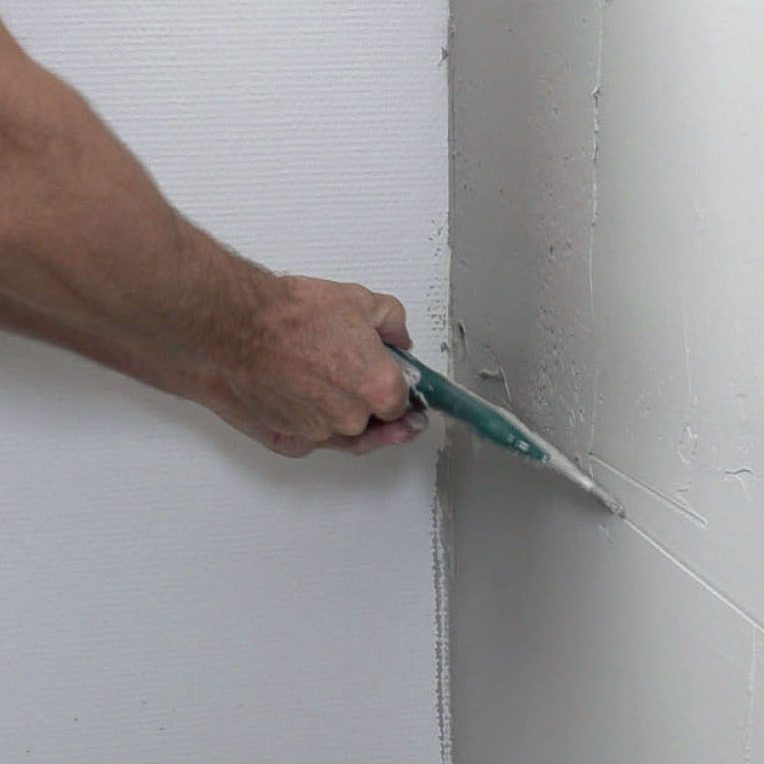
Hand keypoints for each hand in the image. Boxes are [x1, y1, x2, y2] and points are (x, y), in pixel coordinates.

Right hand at [203, 273, 428, 456]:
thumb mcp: (360, 301)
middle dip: (368, 401)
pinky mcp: (289, 436)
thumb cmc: (295, 315)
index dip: (395, 391)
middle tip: (356, 378)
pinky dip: (312, 418)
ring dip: (339, 411)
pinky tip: (308, 395)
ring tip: (327, 382)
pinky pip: (312, 434)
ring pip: (341, 429)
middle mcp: (351, 418)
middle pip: (372, 421)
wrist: (241, 325)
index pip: (401, 404)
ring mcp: (319, 431)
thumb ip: (392, 324)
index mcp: (378, 388)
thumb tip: (398, 339)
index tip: (392, 384)